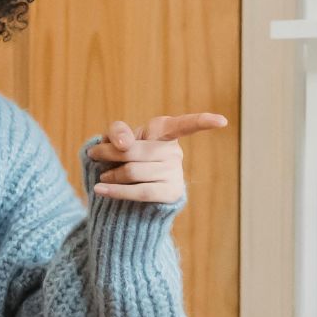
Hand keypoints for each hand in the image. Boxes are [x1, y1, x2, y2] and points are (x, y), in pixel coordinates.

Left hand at [88, 113, 227, 203]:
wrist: (128, 194)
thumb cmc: (124, 159)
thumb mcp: (118, 140)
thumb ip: (118, 131)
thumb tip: (125, 142)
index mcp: (166, 132)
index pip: (184, 124)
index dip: (203, 121)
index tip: (222, 121)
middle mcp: (174, 151)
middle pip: (136, 149)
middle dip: (110, 152)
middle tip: (94, 155)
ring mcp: (175, 173)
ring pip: (134, 171)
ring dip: (111, 173)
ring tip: (103, 176)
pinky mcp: (170, 193)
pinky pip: (140, 191)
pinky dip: (116, 191)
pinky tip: (100, 189)